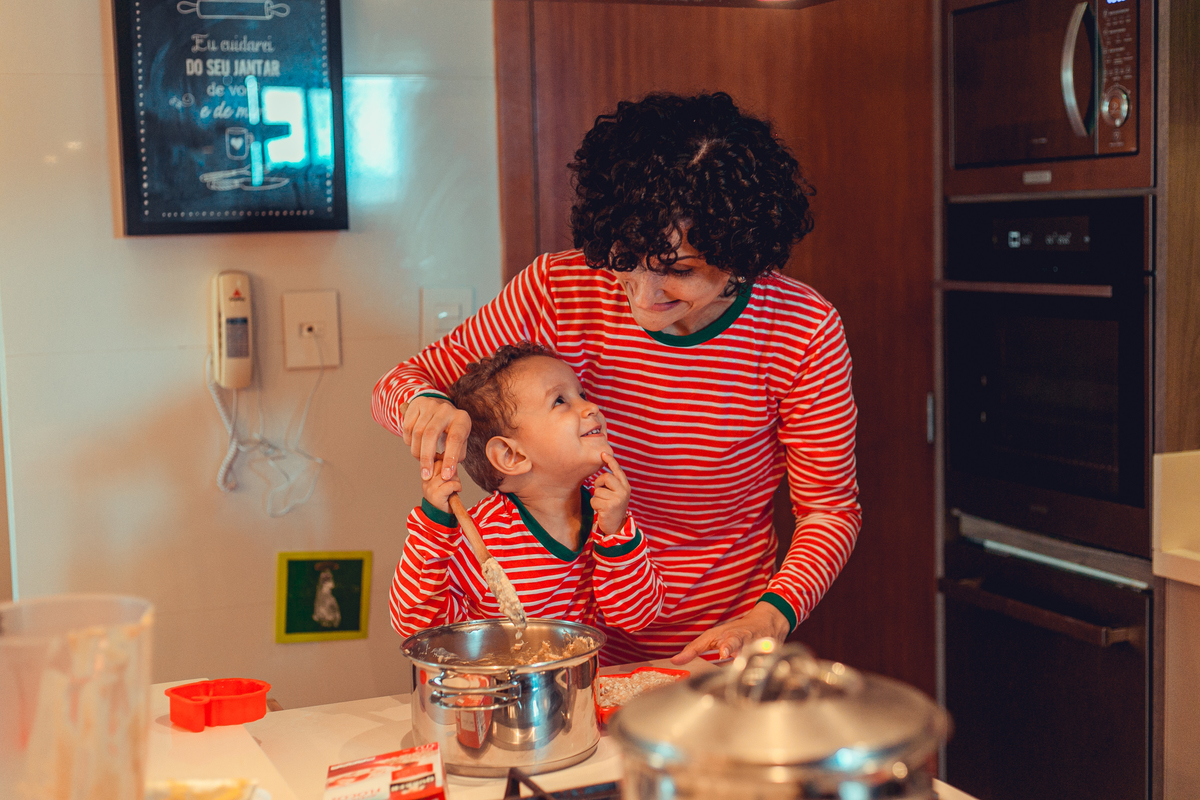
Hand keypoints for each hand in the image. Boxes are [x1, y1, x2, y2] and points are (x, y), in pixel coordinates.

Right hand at [400, 396, 471, 480]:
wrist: (440, 408)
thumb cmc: (452, 430)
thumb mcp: (461, 441)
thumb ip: (456, 456)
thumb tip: (447, 471)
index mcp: (461, 419)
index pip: (455, 439)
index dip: (450, 458)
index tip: (445, 476)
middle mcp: (446, 409)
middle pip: (431, 434)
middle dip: (427, 458)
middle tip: (426, 475)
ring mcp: (430, 405)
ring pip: (417, 432)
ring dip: (417, 452)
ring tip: (422, 461)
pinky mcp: (416, 404)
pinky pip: (407, 427)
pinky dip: (409, 442)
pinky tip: (415, 446)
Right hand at [421, 454, 462, 513]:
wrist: (439, 517)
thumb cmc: (444, 498)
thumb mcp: (443, 481)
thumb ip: (445, 470)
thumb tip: (451, 457)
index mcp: (426, 475)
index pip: (434, 459)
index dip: (445, 460)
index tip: (450, 465)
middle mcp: (426, 480)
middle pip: (441, 463)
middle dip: (451, 469)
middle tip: (454, 478)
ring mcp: (430, 487)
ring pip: (446, 474)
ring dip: (456, 479)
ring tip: (456, 486)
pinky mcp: (436, 495)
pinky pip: (450, 484)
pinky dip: (457, 486)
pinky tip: (457, 491)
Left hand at [590, 452, 630, 536]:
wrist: (616, 526)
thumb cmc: (613, 507)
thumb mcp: (616, 494)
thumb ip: (613, 483)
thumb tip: (602, 471)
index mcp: (625, 486)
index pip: (617, 470)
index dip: (610, 461)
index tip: (603, 453)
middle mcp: (624, 491)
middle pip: (606, 477)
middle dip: (598, 483)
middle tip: (600, 491)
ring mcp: (617, 499)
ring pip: (598, 490)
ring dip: (596, 498)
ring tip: (603, 504)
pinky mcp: (609, 506)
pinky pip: (594, 500)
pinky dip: (594, 505)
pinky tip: (601, 510)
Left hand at [670, 602, 790, 664]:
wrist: (768, 622)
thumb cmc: (736, 632)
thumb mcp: (714, 636)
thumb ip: (695, 648)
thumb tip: (675, 661)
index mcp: (731, 636)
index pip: (729, 639)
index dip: (727, 646)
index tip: (723, 653)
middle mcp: (747, 640)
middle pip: (745, 646)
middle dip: (740, 651)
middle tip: (734, 656)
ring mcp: (761, 647)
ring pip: (757, 655)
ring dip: (754, 661)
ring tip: (751, 666)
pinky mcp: (772, 655)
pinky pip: (768, 665)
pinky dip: (765, 670)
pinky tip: (764, 675)